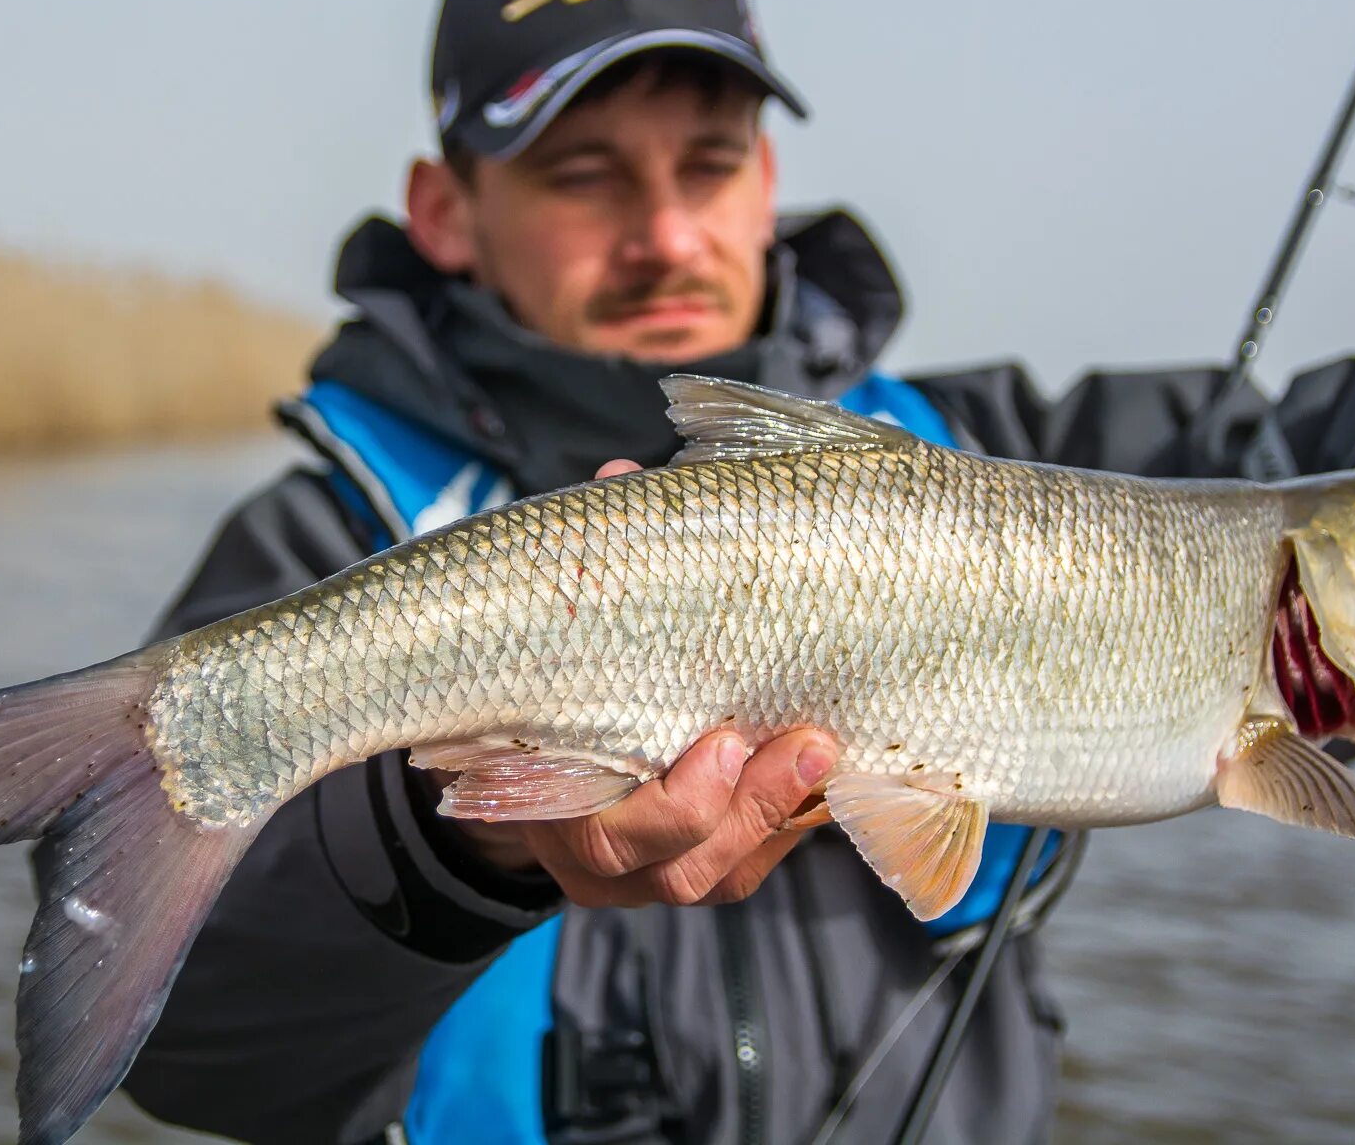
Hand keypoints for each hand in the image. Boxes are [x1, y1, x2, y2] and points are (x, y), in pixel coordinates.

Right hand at [447, 456, 840, 907]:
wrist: (534, 748)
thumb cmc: (560, 670)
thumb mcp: (571, 625)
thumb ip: (600, 564)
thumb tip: (622, 479)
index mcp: (544, 799)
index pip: (605, 831)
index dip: (674, 802)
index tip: (726, 739)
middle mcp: (589, 854)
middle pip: (673, 863)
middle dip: (743, 809)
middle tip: (804, 744)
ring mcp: (644, 874)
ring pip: (714, 874)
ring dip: (773, 817)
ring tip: (820, 752)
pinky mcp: (694, 871)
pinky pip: (745, 869)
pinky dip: (784, 829)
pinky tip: (818, 777)